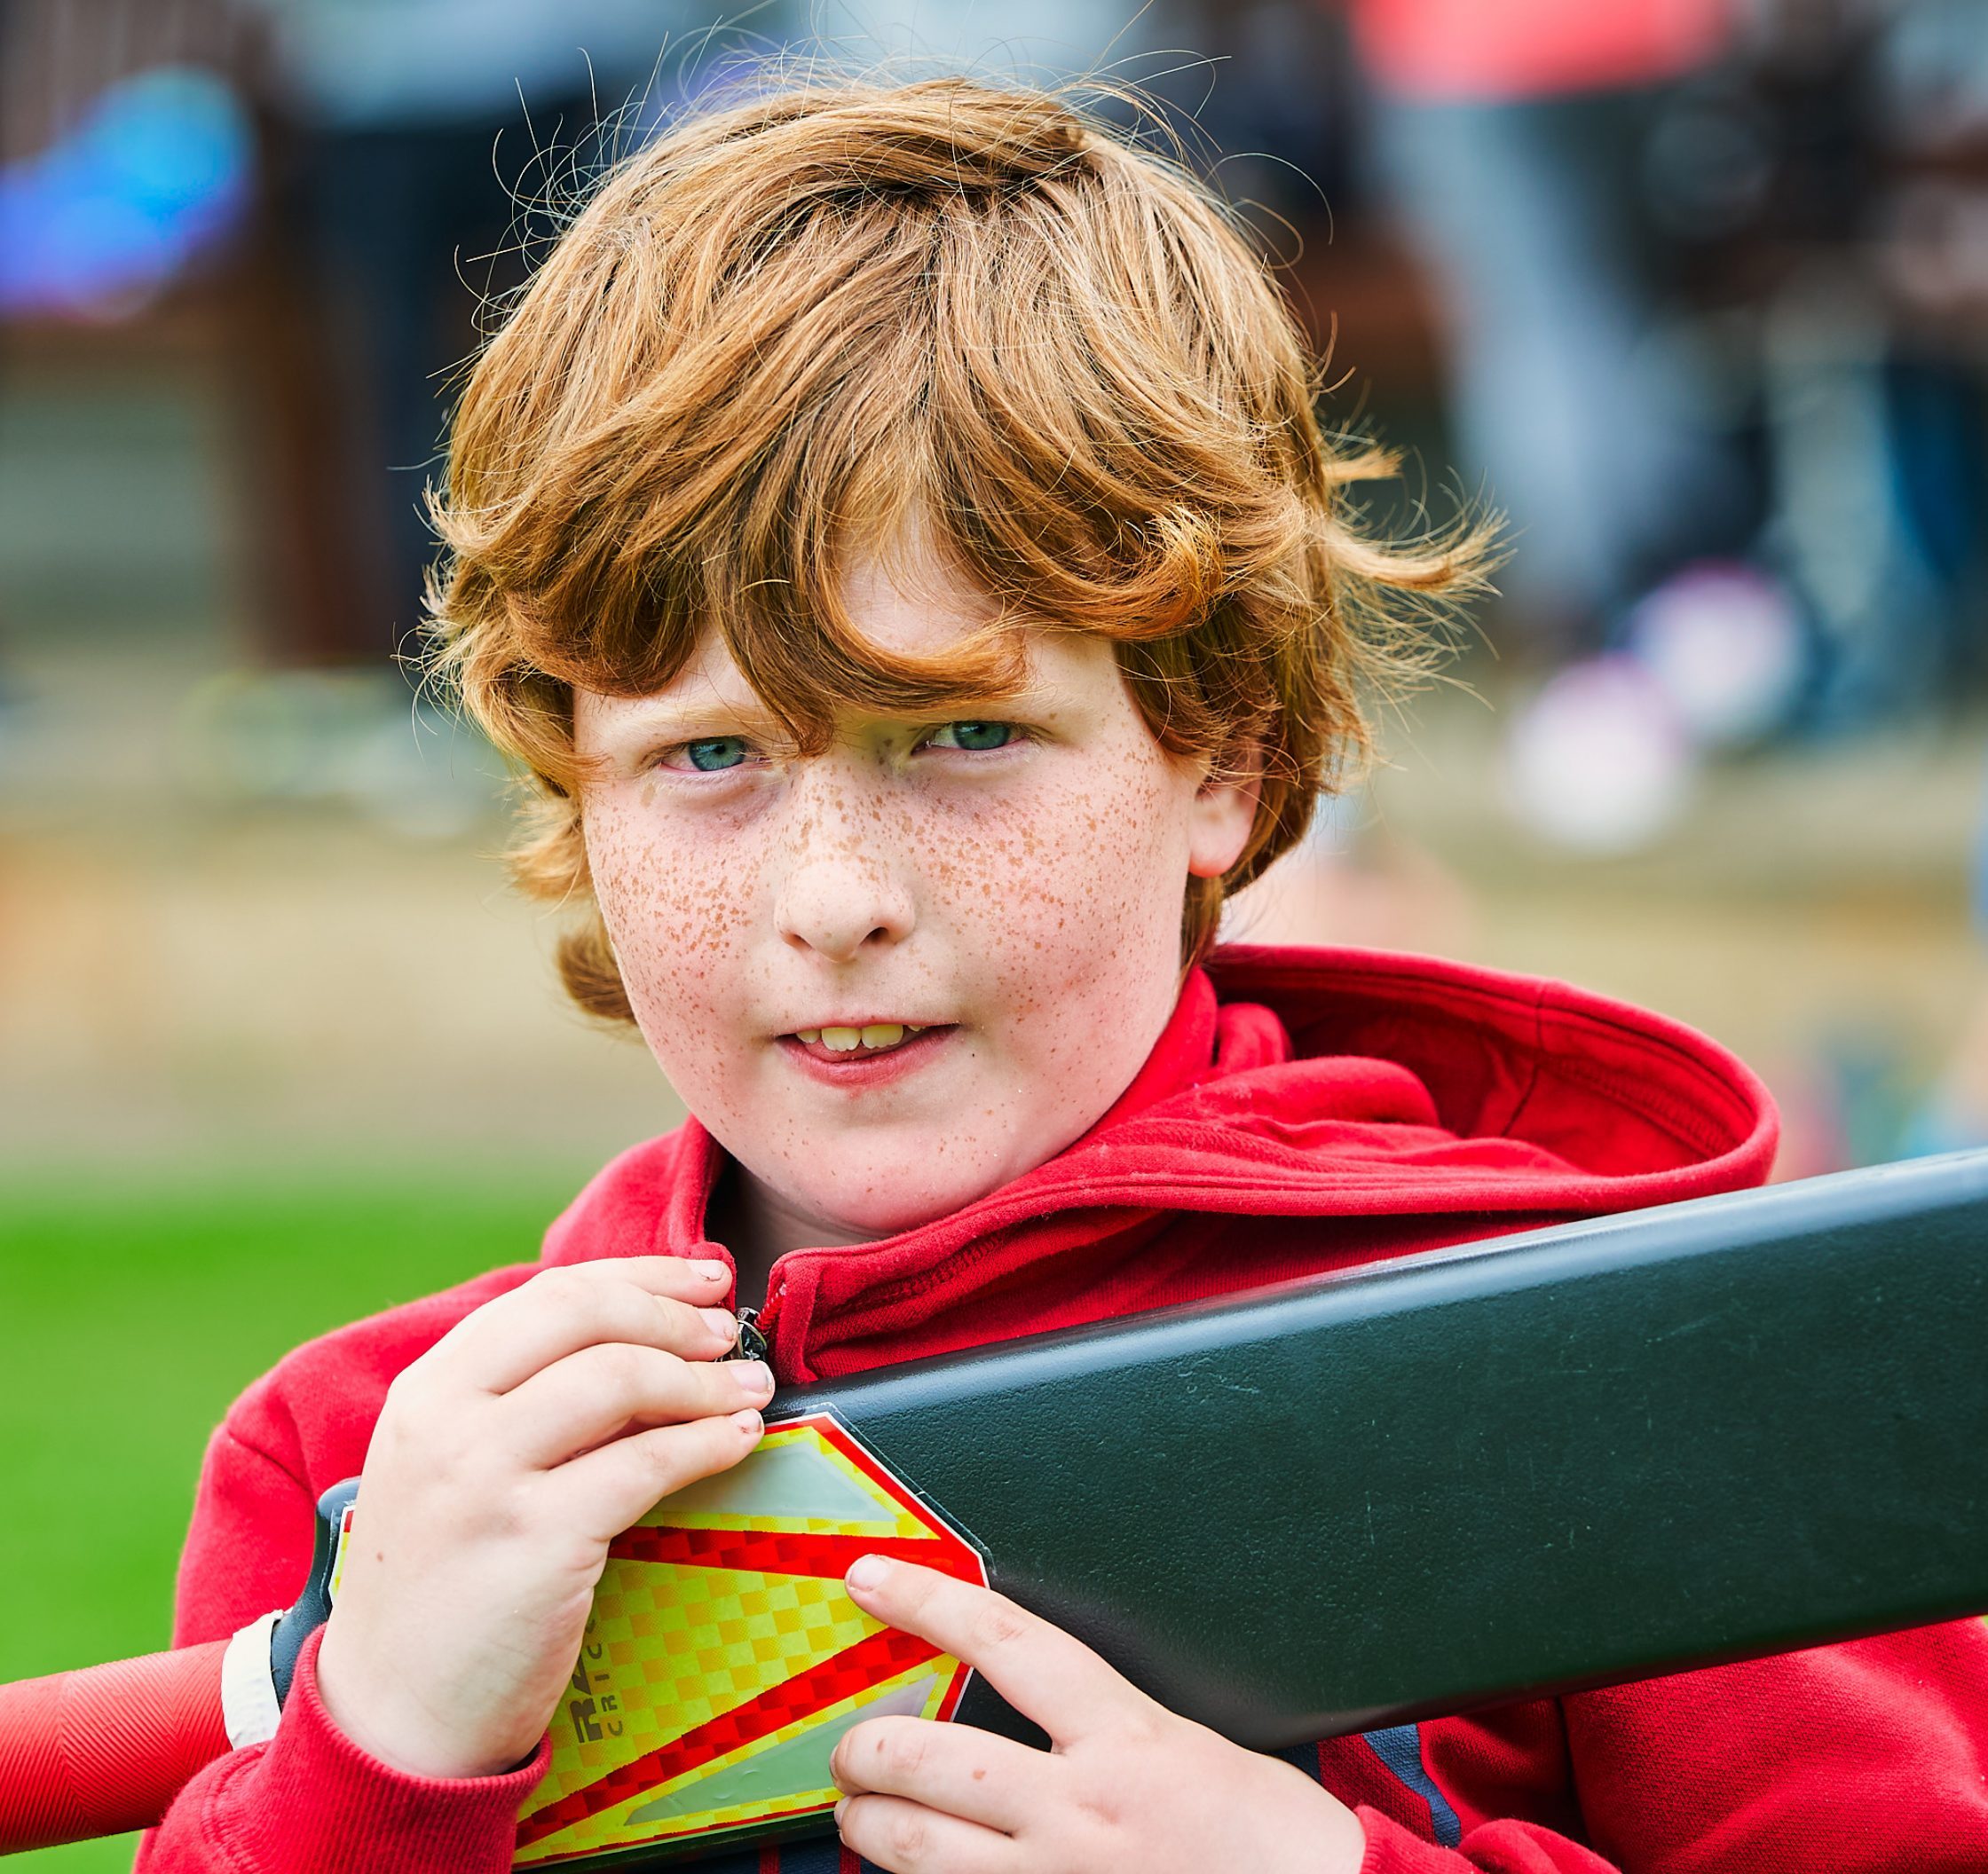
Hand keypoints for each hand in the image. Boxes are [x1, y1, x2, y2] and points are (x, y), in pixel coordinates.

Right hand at [314, 1256, 772, 1778]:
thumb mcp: (448, 1469)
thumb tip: (643, 1340)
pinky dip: (706, 1444)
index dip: (641, 1277)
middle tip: (729, 1334)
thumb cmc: (442, 1587)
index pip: (548, 1293)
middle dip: (673, 1314)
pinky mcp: (533, 1543)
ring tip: (750, 1388)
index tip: (703, 1279)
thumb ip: (517, 1402)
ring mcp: (483, 1480)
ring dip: (703, 1378)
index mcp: (427, 1389)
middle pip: (584, 1316)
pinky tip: (736, 1442)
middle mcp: (444, 1420)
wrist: (391, 1721)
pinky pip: (644, 1466)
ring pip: (620, 1378)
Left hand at [830, 1557, 1366, 1873]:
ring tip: (857, 1812)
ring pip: (919, 1848)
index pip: (1006, 1642)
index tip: (871, 1579)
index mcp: (1126, 1737)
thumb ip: (1109, 1728)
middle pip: (930, 1759)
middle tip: (851, 1746)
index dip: (928, 1602)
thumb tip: (1032, 1706)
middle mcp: (1083, 1810)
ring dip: (869, 1826)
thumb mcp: (1193, 1747)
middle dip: (867, 1749)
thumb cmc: (1275, 1841)